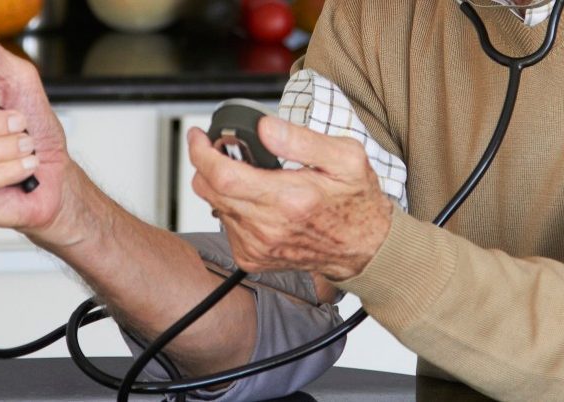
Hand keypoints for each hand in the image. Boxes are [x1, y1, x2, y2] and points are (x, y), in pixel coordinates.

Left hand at [187, 117, 392, 280]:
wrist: (365, 247)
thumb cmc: (357, 201)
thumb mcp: (345, 158)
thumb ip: (302, 140)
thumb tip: (264, 128)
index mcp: (289, 199)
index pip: (223, 175)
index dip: (202, 152)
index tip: (199, 137)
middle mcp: (268, 227)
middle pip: (209, 190)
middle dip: (206, 164)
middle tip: (222, 149)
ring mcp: (258, 246)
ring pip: (215, 206)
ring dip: (221, 186)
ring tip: (250, 176)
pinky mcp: (252, 258)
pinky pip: (225, 225)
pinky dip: (232, 207)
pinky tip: (257, 202)